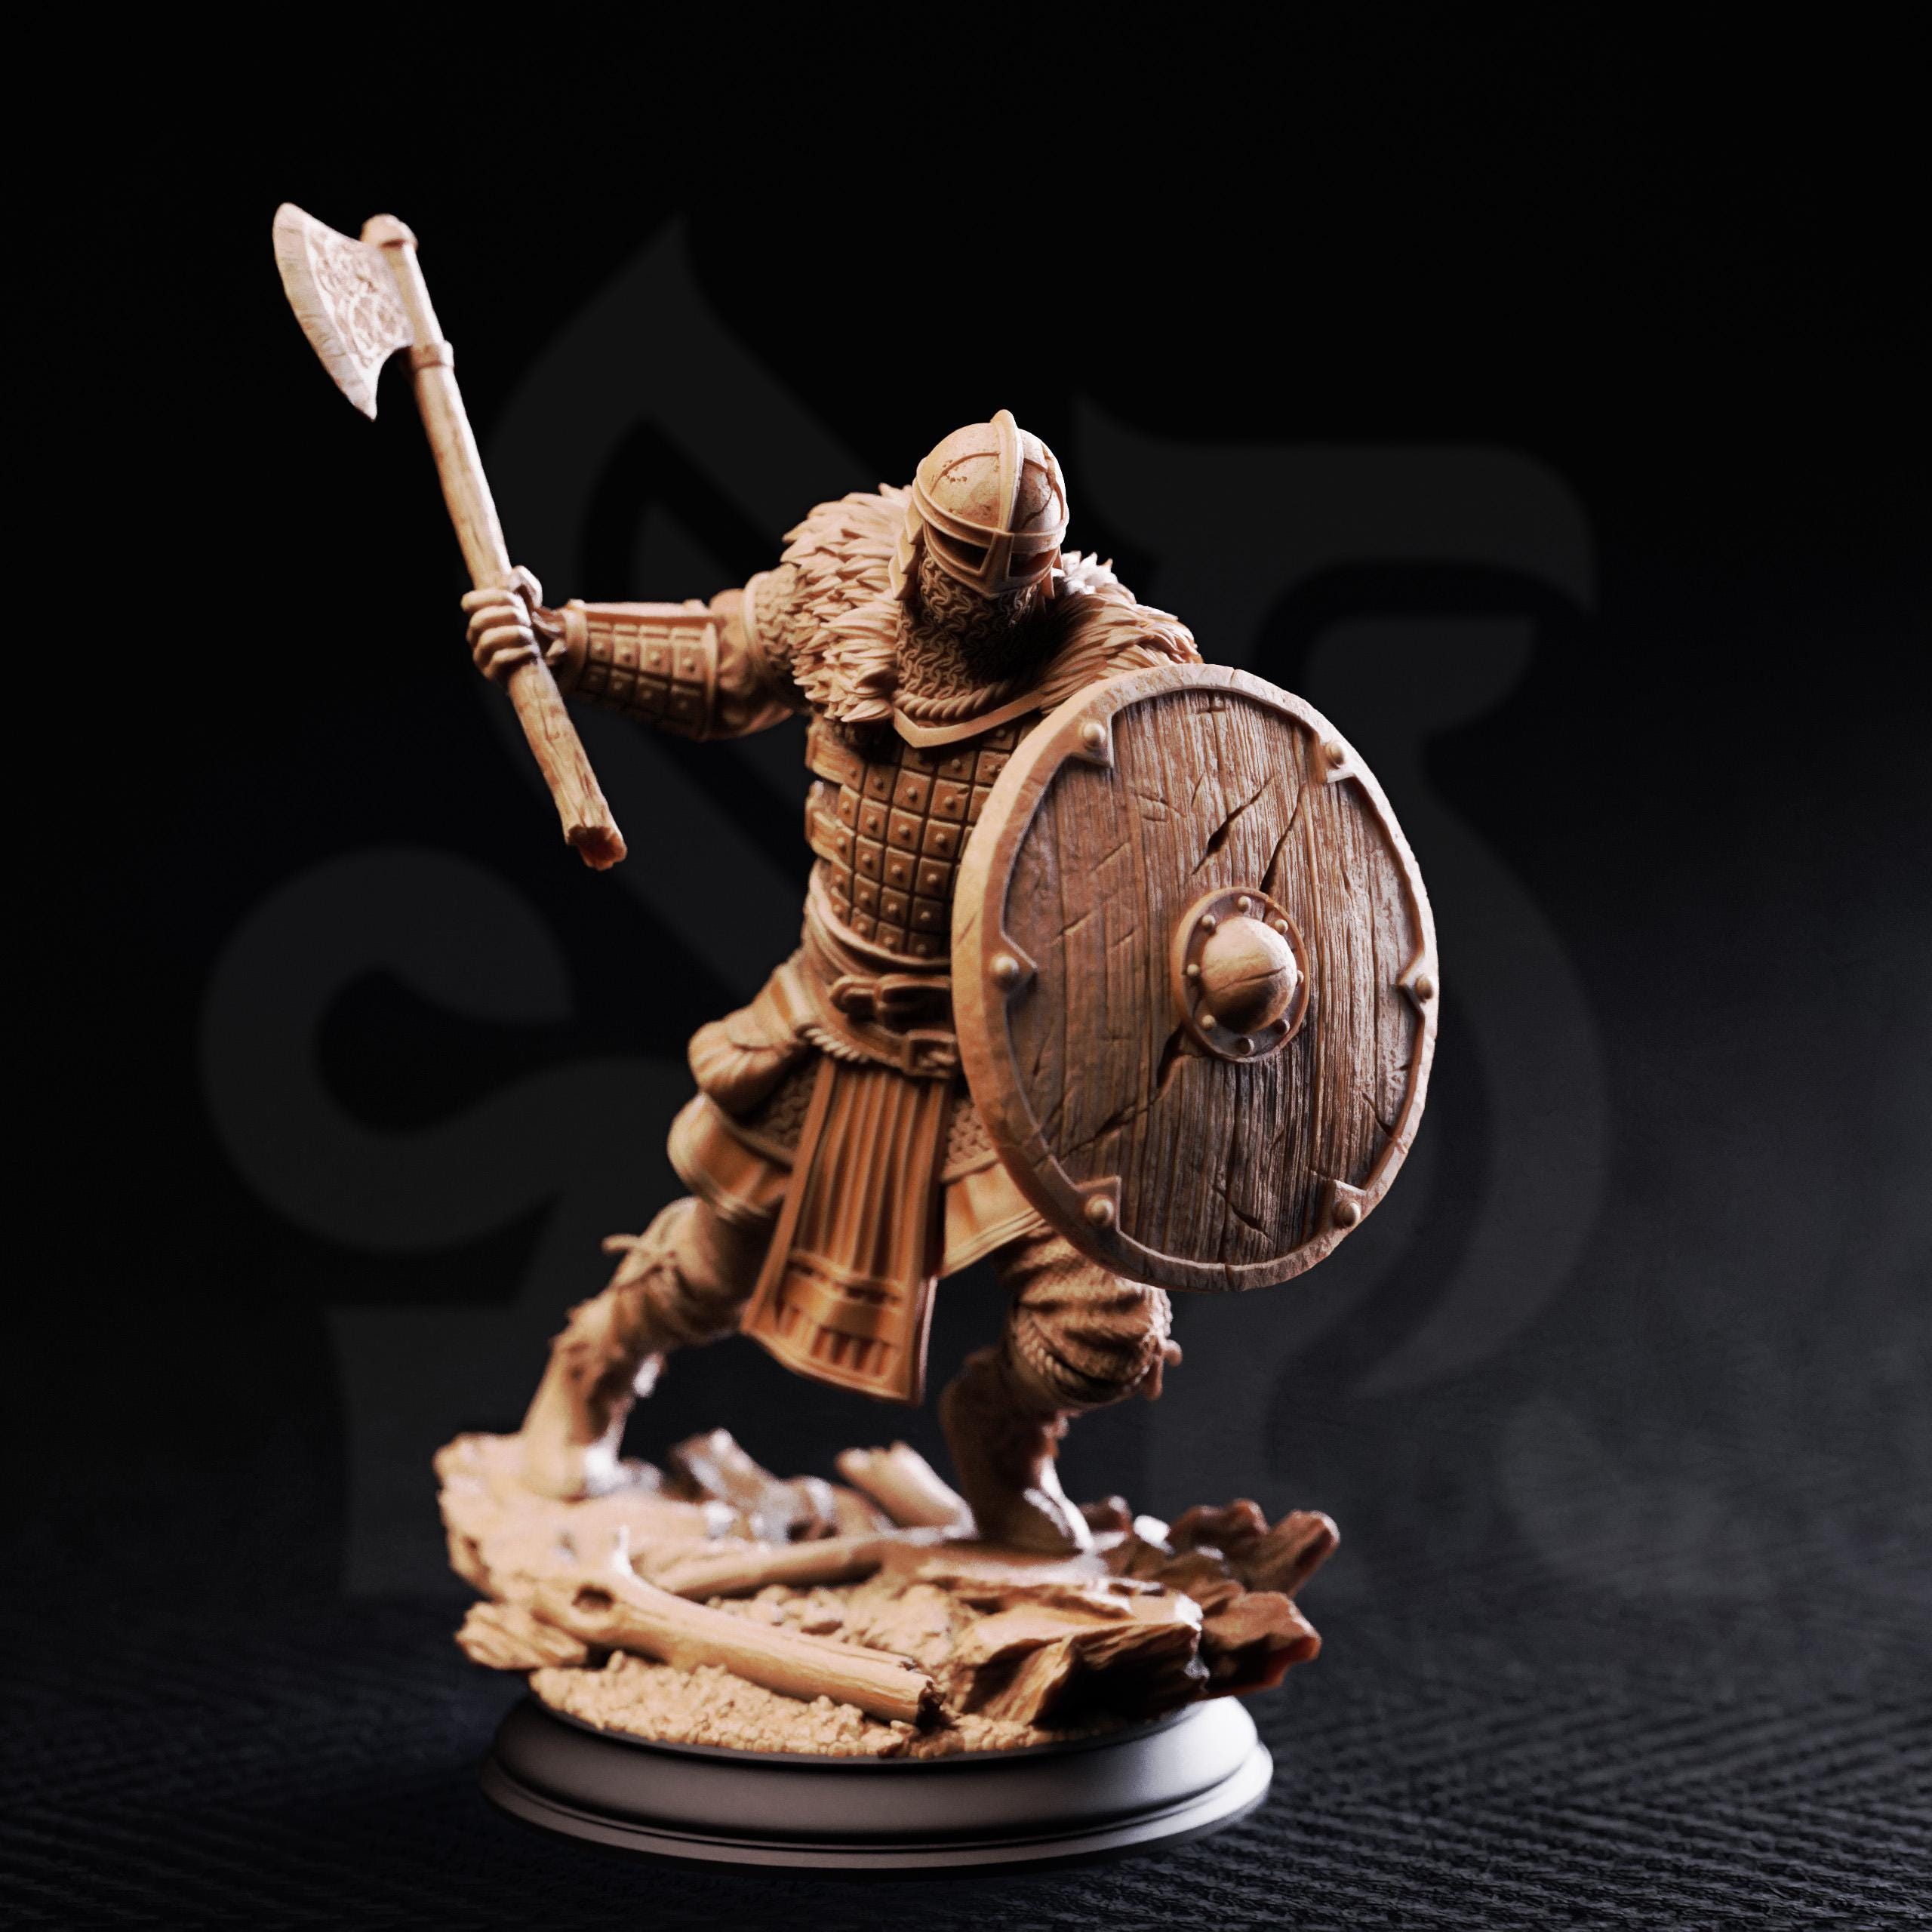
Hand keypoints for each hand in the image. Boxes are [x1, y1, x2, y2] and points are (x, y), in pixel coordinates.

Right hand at [463, 566, 563, 682]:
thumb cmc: (531, 622)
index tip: (515, 599)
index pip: (469, 602)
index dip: (492, 597)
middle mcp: (475, 635)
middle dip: (508, 615)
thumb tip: (506, 584)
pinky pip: (498, 660)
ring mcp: (481, 656)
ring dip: (514, 634)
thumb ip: (520, 578)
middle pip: (480, 620)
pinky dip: (518, 653)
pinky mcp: (492, 674)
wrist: (544, 655)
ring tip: (530, 635)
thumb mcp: (531, 594)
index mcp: (478, 615)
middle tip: (527, 619)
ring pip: (488, 640)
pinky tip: (532, 651)